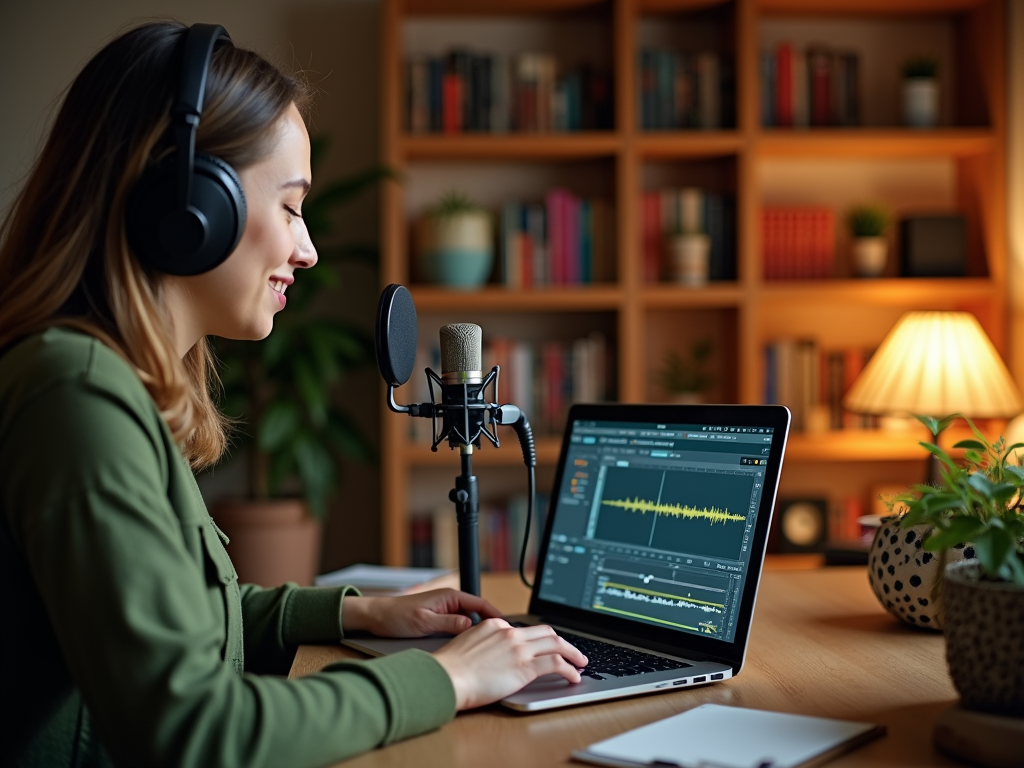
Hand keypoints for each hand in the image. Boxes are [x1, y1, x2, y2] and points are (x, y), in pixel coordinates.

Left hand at [342, 589, 501, 637]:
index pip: (480, 603)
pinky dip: (469, 634)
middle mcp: (450, 601)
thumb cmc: (397, 616)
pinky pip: (461, 626)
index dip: (496, 615)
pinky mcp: (440, 620)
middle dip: (492, 624)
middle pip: (479, 612)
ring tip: (493, 645)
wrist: (377, 617)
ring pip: (471, 621)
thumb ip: (448, 623)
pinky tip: (472, 646)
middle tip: (505, 640)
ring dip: (481, 630)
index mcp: (449, 596)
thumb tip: (470, 625)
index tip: (508, 627)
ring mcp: (446, 611)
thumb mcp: (424, 622)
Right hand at [431, 619, 588, 709]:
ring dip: (573, 653)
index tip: (545, 647)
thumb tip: (490, 656)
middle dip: (562, 641)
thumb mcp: (465, 645)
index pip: (524, 629)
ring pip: (557, 644)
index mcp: (494, 625)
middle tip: (571, 651)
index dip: (539, 640)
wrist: (445, 677)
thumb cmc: (449, 668)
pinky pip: (557, 663)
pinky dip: (570, 669)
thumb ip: (482, 644)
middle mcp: (509, 632)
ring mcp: (518, 648)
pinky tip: (574, 677)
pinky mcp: (525, 666)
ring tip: (581, 663)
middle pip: (545, 632)